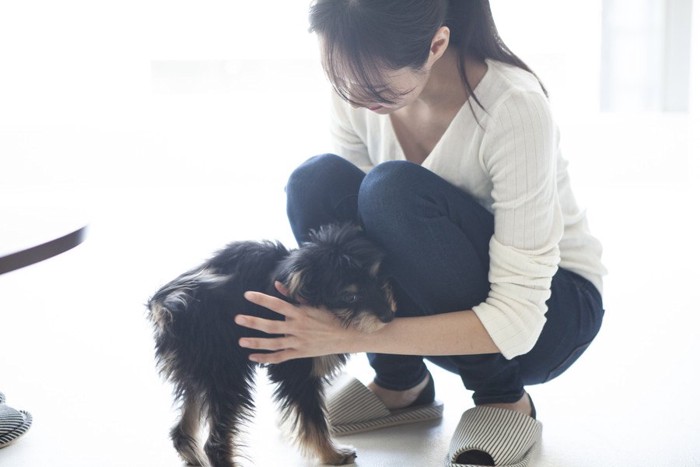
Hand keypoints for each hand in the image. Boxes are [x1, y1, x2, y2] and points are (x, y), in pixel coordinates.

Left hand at [235, 282, 360, 363]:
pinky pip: (280, 357)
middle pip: (271, 326)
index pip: (277, 304)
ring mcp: (298, 342)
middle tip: (238, 319)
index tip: (247, 295)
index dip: (262, 299)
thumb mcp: (313, 304)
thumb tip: (277, 284)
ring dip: (256, 343)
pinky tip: (253, 357)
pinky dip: (266, 358)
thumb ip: (293, 295)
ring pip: (273, 344)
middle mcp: (297, 328)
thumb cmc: (329, 317)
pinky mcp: (299, 353)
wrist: (345, 337)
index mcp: (300, 313)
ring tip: (241, 341)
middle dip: (253, 322)